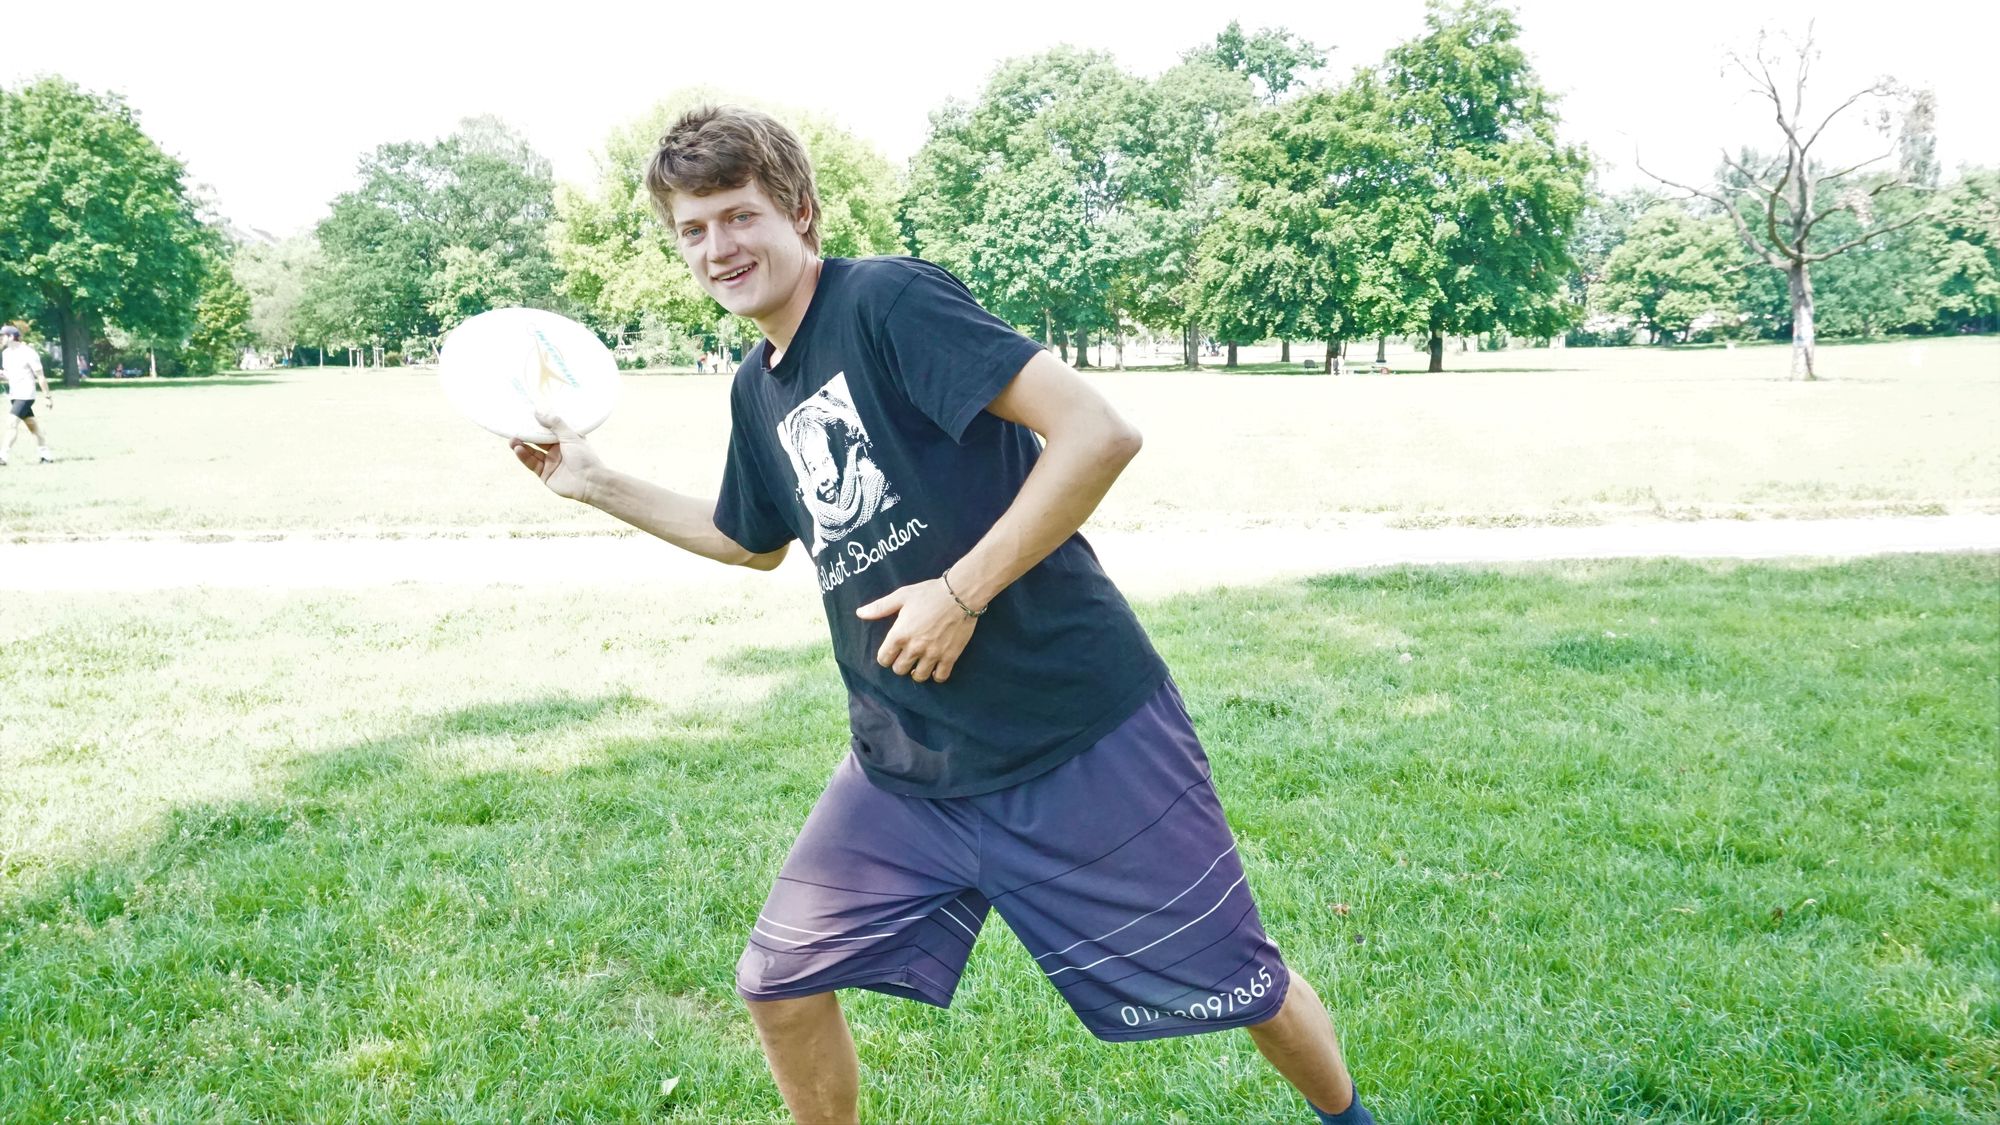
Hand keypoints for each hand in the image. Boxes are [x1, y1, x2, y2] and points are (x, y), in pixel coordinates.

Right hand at [511, 412, 600, 502]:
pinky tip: (518, 449)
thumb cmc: (585, 458)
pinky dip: (524, 456)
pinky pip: (532, 463)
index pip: (548, 430)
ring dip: (521, 446)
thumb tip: (538, 412)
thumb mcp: (570, 436)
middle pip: (538, 441)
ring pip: (532, 452)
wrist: (590, 483)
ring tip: (512, 439)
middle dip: (526, 435)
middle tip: (514, 428)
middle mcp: (558, 451)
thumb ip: (555, 424)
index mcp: (566, 440)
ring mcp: (551, 463)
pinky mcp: (545, 474)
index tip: (525, 417)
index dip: (537, 424)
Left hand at [856, 578, 977, 683]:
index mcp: (899, 634)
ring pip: (919, 676)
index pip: (884, 659)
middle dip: (900, 664)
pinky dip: (936, 675)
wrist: (960, 594)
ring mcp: (933, 654)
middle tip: (906, 656)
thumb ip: (879, 607)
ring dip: (917, 671)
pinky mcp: (950, 656)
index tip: (891, 652)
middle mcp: (914, 647)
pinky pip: (940, 676)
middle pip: (899, 670)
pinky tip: (936, 667)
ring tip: (920, 663)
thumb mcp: (901, 596)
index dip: (885, 657)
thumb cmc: (929, 593)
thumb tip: (859, 613)